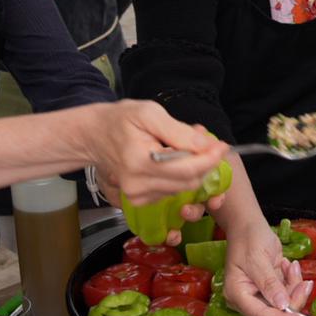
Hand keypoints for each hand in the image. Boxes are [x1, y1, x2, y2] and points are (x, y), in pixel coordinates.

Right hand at [85, 101, 226, 206]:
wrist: (94, 136)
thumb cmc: (120, 120)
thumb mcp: (149, 113)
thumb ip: (179, 131)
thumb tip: (207, 145)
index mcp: (139, 163)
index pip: (187, 170)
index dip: (210, 159)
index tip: (222, 145)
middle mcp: (138, 186)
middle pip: (190, 182)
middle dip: (204, 162)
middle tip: (205, 140)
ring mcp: (138, 197)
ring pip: (184, 188)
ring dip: (193, 168)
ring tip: (184, 144)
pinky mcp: (140, 201)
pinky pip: (173, 191)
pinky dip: (180, 175)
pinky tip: (174, 158)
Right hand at [223, 220, 312, 315]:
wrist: (249, 225)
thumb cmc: (248, 238)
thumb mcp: (258, 259)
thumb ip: (270, 284)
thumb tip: (282, 305)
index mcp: (238, 294)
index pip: (262, 315)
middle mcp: (247, 298)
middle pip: (276, 311)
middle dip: (294, 298)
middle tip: (305, 283)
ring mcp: (260, 293)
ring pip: (286, 302)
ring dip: (294, 285)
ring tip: (291, 266)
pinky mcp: (270, 287)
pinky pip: (288, 291)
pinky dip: (293, 280)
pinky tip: (287, 265)